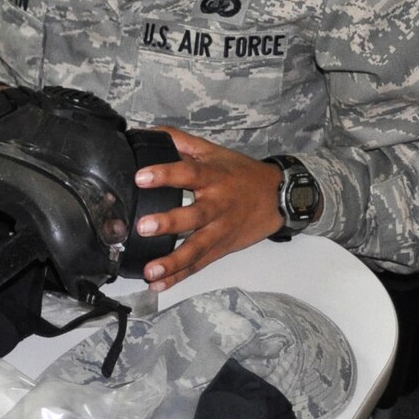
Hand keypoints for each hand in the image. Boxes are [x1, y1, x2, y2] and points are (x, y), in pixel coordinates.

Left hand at [131, 126, 282, 290]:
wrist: (278, 198)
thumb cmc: (240, 173)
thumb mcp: (212, 151)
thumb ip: (179, 141)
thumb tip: (146, 133)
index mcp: (213, 178)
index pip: (188, 173)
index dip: (165, 174)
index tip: (140, 177)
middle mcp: (217, 206)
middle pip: (194, 216)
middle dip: (170, 223)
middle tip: (144, 227)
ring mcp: (220, 231)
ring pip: (197, 248)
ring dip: (173, 262)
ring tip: (150, 271)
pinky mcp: (221, 249)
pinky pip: (199, 265)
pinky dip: (179, 277)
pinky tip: (159, 285)